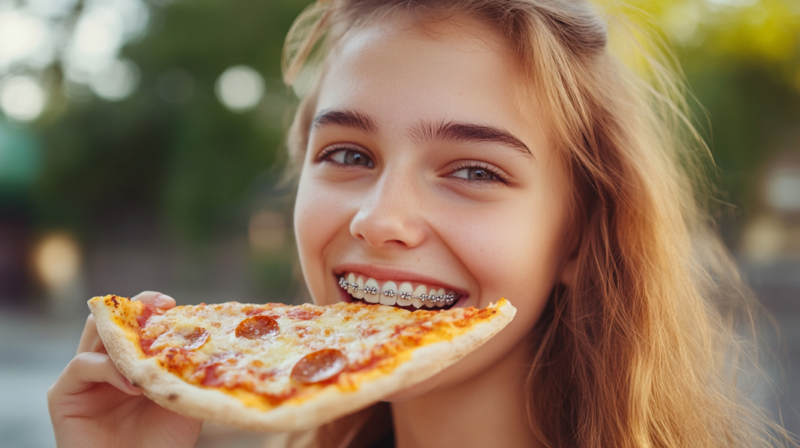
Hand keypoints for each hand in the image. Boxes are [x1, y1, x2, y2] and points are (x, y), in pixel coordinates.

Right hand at [48, 291, 202, 447]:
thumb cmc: (162, 443)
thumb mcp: (182, 400)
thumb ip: (183, 371)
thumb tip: (203, 339)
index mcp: (131, 361)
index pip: (135, 322)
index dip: (149, 307)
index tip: (172, 304)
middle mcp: (105, 364)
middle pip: (111, 319)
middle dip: (135, 307)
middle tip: (160, 306)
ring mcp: (83, 378)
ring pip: (94, 334)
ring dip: (123, 337)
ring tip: (149, 351)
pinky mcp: (62, 395)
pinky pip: (80, 366)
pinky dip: (108, 369)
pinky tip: (133, 386)